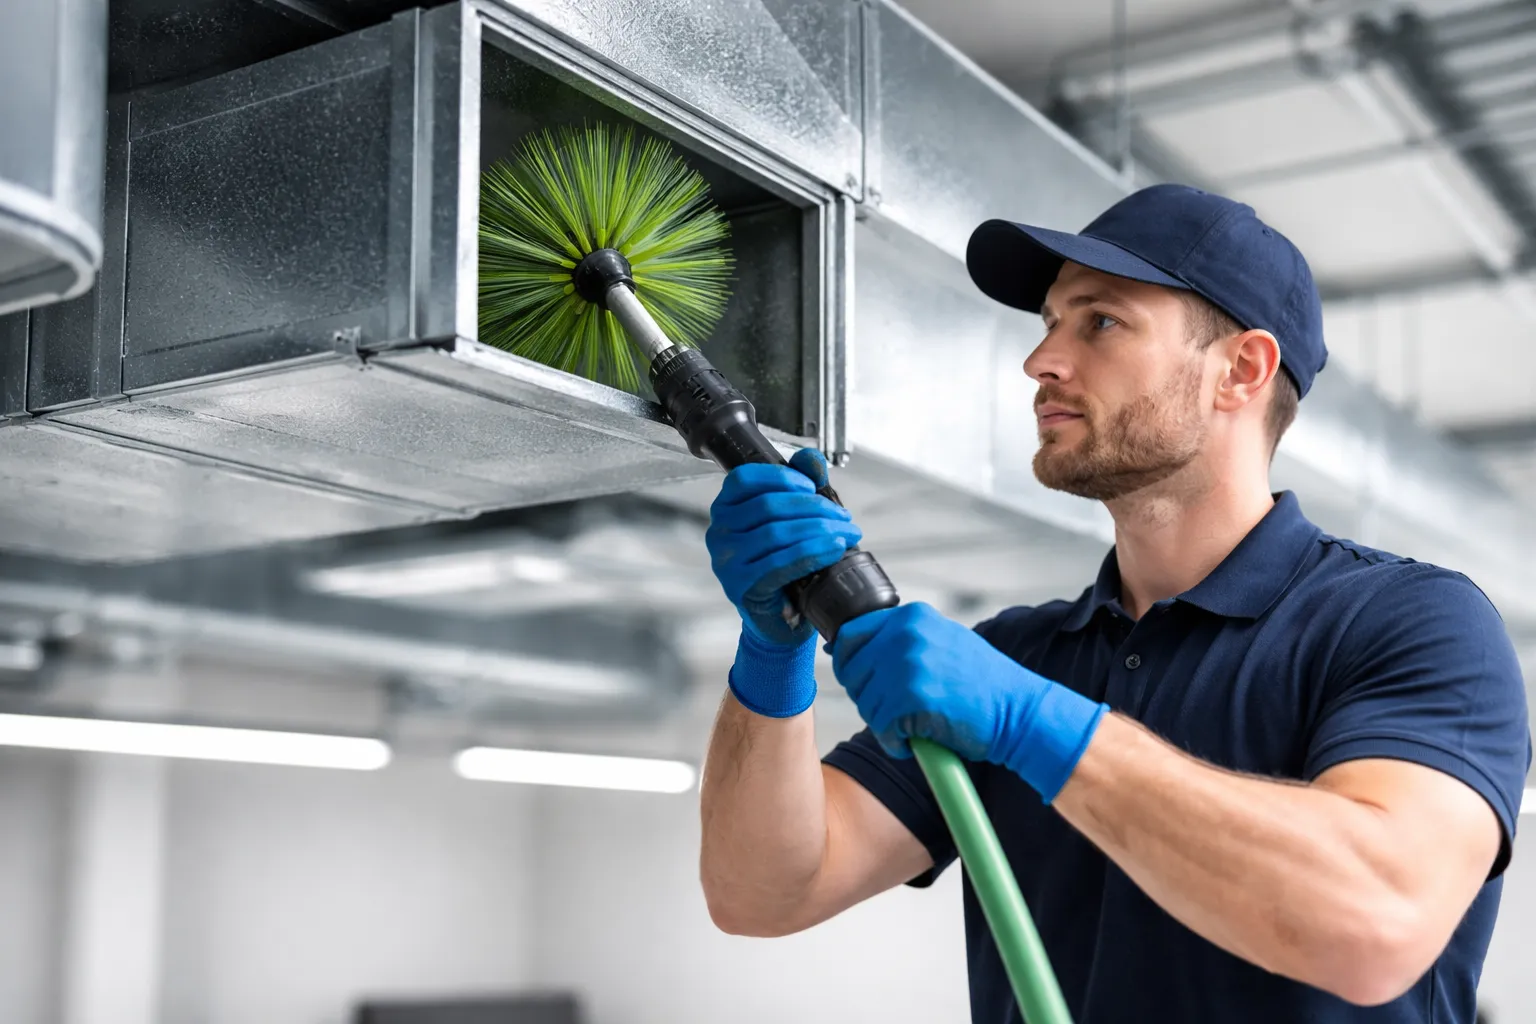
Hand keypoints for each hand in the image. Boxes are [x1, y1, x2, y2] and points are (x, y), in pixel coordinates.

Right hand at [706, 448, 861, 647]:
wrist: (782, 619)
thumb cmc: (786, 566)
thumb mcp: (795, 520)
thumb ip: (801, 484)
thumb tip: (811, 459)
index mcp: (726, 509)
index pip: (746, 479)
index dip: (782, 477)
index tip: (812, 486)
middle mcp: (719, 532)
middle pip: (767, 506)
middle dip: (814, 507)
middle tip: (844, 518)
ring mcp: (725, 561)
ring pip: (776, 533)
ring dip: (819, 530)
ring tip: (846, 534)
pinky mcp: (739, 586)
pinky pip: (779, 563)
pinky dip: (812, 552)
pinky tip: (834, 550)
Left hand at [830, 602, 1106, 801]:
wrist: (1018, 711)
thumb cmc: (980, 685)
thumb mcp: (939, 642)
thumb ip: (897, 640)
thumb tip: (839, 646)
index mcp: (911, 616)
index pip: (850, 635)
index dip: (848, 664)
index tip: (862, 682)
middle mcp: (906, 633)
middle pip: (851, 671)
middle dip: (866, 697)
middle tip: (896, 711)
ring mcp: (909, 663)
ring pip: (865, 703)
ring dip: (883, 724)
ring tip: (915, 725)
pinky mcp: (913, 696)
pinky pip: (881, 727)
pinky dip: (894, 742)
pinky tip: (917, 740)